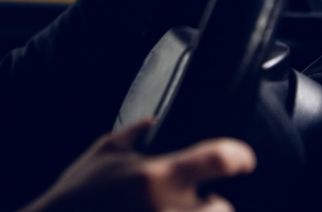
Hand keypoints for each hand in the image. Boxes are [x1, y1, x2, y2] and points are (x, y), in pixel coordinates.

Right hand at [21, 119, 255, 211]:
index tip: (242, 159)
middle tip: (194, 202)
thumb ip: (133, 134)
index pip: (217, 160)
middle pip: (222, 209)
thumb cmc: (79, 191)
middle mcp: (167, 207)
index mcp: (156, 175)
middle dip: (212, 206)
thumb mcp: (102, 152)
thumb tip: (153, 119)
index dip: (237, 156)